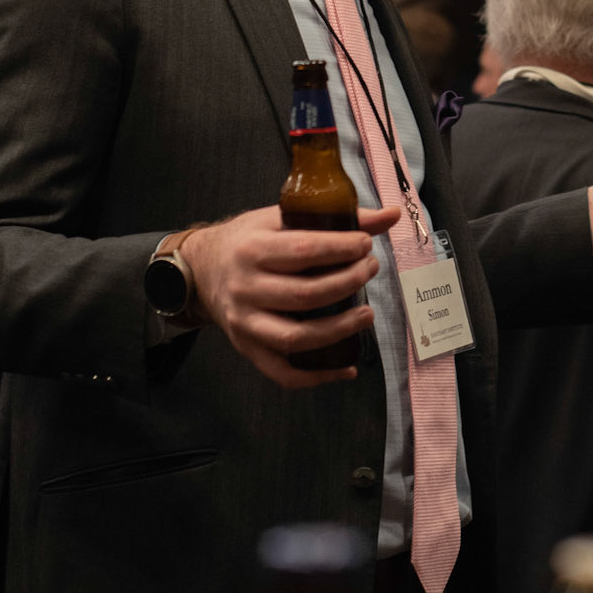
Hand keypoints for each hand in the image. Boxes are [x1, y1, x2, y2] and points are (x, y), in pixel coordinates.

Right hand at [181, 204, 399, 389]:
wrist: (202, 269)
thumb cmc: (249, 239)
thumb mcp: (280, 216)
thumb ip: (334, 216)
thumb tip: (390, 215)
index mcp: (252, 249)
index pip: (303, 250)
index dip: (340, 249)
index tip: (366, 244)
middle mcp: (245, 288)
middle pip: (304, 295)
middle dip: (346, 283)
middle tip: (369, 270)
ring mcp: (245, 323)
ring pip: (296, 337)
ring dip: (339, 329)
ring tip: (368, 314)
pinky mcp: (247, 349)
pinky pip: (283, 373)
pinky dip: (317, 377)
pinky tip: (347, 368)